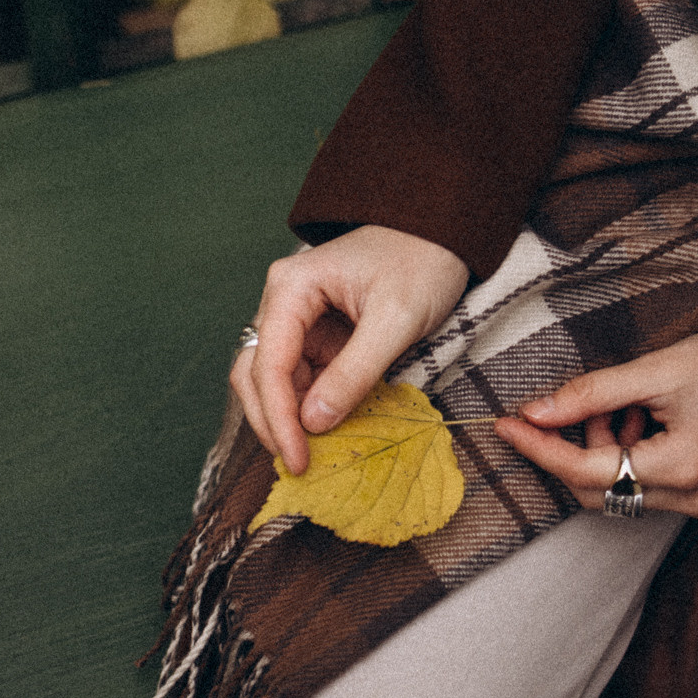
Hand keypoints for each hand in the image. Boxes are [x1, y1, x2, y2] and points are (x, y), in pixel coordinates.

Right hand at [232, 225, 469, 474]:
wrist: (442, 233)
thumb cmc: (422, 262)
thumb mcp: (395, 320)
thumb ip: (355, 371)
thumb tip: (315, 422)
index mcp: (291, 287)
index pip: (268, 364)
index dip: (278, 418)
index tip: (298, 458)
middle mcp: (283, 302)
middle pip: (255, 373)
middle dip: (272, 422)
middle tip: (300, 464)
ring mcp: (298, 319)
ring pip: (272, 380)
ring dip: (286, 418)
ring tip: (312, 454)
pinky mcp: (316, 335)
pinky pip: (301, 377)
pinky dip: (308, 408)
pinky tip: (325, 433)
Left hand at [494, 275, 697, 517]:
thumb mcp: (660, 369)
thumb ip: (593, 393)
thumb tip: (536, 410)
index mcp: (681, 471)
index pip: (584, 473)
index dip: (539, 448)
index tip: (504, 424)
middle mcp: (693, 500)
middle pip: (598, 490)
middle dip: (572, 448)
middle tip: (570, 402)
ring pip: (621, 487)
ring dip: (604, 446)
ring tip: (622, 397)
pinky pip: (648, 482)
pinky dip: (630, 449)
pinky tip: (643, 410)